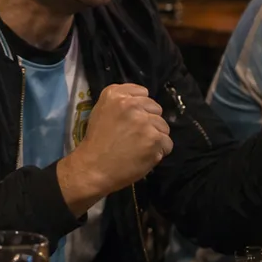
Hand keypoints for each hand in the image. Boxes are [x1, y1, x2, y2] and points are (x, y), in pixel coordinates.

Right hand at [60, 84, 172, 206]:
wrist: (93, 168)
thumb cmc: (96, 142)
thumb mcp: (101, 111)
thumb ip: (121, 101)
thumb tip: (142, 102)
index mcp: (115, 94)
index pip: (143, 93)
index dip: (139, 108)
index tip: (130, 120)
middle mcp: (131, 104)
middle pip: (155, 109)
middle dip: (149, 122)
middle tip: (134, 136)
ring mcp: (144, 121)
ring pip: (163, 127)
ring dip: (155, 138)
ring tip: (139, 147)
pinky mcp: (154, 139)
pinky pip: (167, 143)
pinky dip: (159, 151)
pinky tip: (144, 155)